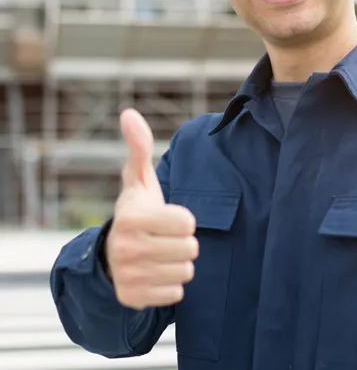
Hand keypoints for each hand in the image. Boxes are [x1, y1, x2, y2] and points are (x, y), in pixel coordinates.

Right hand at [105, 108, 197, 309]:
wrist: (112, 253)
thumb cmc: (136, 210)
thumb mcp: (138, 179)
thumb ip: (139, 147)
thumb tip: (129, 113)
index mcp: (131, 218)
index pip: (187, 223)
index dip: (184, 219)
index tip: (170, 217)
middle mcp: (126, 248)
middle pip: (190, 249)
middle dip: (183, 242)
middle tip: (165, 237)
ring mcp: (128, 276)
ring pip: (185, 272)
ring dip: (179, 262)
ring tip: (161, 253)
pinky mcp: (133, 298)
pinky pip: (176, 294)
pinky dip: (171, 284)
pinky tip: (156, 272)